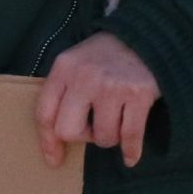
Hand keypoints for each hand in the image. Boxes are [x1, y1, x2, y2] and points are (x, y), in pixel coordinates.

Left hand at [36, 31, 159, 168]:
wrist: (148, 34)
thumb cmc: (106, 55)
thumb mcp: (75, 63)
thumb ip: (62, 93)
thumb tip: (53, 143)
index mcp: (63, 69)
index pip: (44, 114)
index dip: (47, 141)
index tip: (53, 159)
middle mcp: (85, 78)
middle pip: (68, 131)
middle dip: (82, 137)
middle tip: (93, 129)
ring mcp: (113, 86)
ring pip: (102, 136)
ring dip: (109, 136)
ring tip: (116, 121)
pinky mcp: (140, 94)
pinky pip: (130, 135)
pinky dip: (130, 150)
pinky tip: (130, 157)